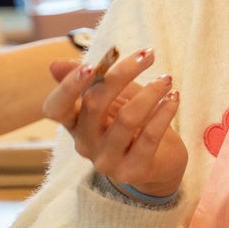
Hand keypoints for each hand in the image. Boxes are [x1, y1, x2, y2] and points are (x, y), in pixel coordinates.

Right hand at [43, 48, 186, 202]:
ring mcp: (107, 161)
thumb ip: (90, 80)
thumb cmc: (130, 120)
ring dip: (150, 93)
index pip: (55, 108)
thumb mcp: (111, 96)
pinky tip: (174, 98)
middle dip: (122, 74)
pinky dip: (163, 113)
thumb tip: (56, 64)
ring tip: (167, 79)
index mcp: (73, 123)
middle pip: (94, 104)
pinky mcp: (132, 172)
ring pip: (127, 119)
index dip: (68, 87)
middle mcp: (84, 144)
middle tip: (149, 55)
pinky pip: (149, 137)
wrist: (159, 160)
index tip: (91, 65)